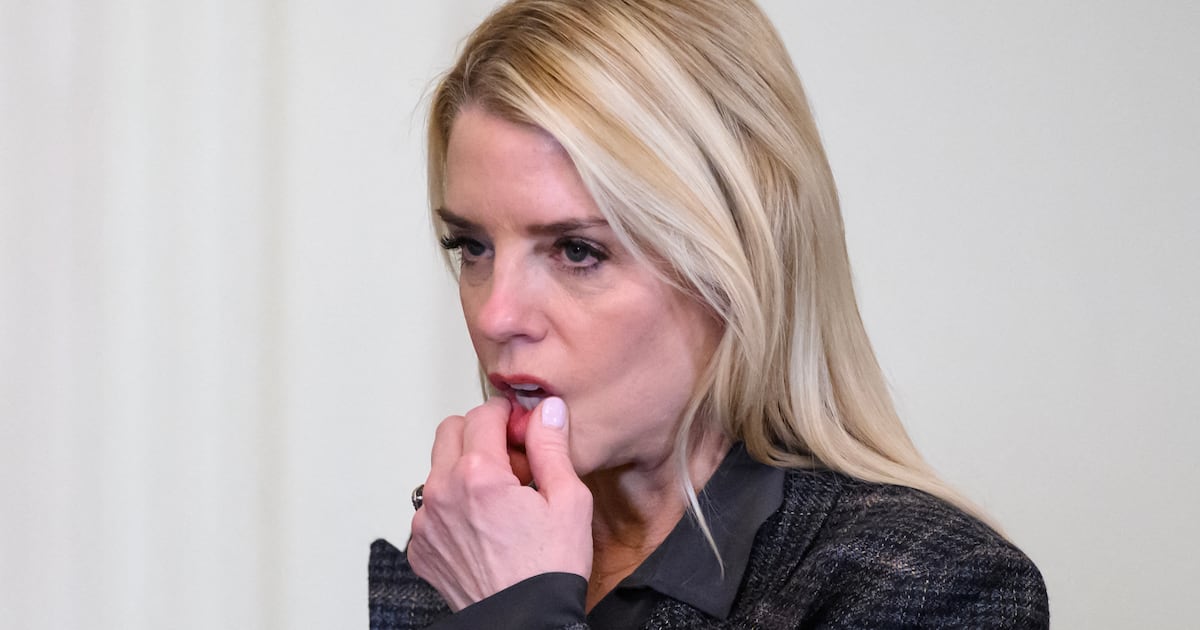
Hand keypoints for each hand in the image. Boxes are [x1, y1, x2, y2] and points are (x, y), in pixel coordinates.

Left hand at [407, 396, 593, 610]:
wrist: (525, 623)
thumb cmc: (548, 569)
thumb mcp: (568, 499)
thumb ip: (551, 446)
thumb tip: (547, 409)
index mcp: (478, 475)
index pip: (483, 414)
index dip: (508, 416)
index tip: (523, 428)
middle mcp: (442, 493)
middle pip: (450, 431)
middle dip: (480, 433)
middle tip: (510, 458)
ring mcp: (426, 522)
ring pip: (438, 470)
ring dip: (464, 470)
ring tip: (499, 500)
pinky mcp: (421, 547)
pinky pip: (431, 509)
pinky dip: (453, 507)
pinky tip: (483, 527)